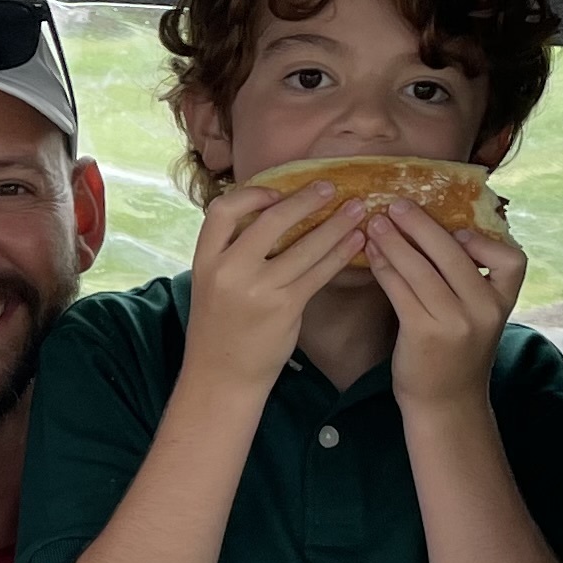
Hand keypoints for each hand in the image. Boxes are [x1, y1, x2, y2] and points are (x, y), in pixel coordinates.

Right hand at [182, 178, 373, 395]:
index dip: (251, 194)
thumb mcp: (212, 284)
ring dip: (335, 224)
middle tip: (331, 187)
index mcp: (205, 260)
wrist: (222, 375)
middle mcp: (229, 271)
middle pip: (270, 221)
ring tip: (357, 209)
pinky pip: (319, 272)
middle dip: (306, 200)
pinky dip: (340, 253)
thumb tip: (273, 215)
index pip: (222, 211)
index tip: (278, 191)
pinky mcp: (285, 308)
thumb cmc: (221, 326)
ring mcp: (258, 290)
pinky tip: (355, 243)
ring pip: (304, 246)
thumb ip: (233, 252)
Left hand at [355, 199, 524, 406]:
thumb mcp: (479, 318)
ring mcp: (455, 322)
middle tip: (396, 205)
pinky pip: (400, 288)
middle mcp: (484, 310)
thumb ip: (472, 282)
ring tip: (375, 224)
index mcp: (503, 303)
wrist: (446, 404)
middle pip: (453, 254)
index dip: (484, 241)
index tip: (457, 230)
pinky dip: (384, 267)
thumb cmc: (457, 354)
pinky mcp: (424, 333)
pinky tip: (371, 255)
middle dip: (421, 224)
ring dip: (394, 241)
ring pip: (421, 268)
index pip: (513, 259)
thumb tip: (439, 232)